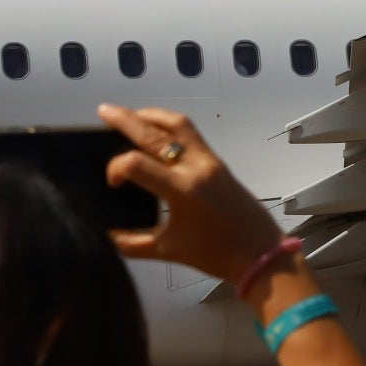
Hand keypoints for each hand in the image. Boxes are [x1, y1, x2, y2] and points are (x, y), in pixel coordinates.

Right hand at [98, 104, 286, 283]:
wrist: (260, 253)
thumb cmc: (215, 255)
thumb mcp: (168, 251)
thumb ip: (132, 243)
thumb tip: (106, 235)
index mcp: (182, 191)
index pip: (137, 164)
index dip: (115, 168)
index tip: (113, 183)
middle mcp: (196, 168)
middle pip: (155, 133)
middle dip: (125, 120)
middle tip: (104, 110)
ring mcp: (210, 161)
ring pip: (178, 124)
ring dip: (152, 115)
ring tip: (131, 114)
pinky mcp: (219, 162)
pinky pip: (192, 134)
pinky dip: (170, 126)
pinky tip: (157, 130)